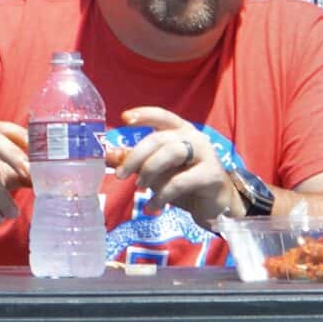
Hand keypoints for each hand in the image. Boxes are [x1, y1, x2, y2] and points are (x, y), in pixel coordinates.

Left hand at [107, 106, 243, 222]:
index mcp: (181, 132)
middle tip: (121, 176)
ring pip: (172, 153)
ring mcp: (206, 155)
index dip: (144, 115)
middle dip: (136, 156)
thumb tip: (108, 155)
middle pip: (160, 138)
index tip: (124, 119)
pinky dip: (162, 195)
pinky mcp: (212, 175)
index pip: (163, 116)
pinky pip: (181, 181)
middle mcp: (195, 138)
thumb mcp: (156, 172)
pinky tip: (153, 206)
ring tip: (140, 188)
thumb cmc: (184, 184)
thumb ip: (135, 161)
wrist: (214, 206)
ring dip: (150, 171)